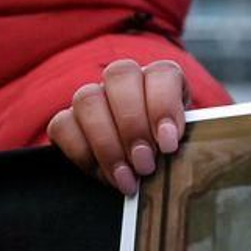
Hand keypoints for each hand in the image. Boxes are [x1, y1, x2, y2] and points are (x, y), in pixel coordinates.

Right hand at [47, 59, 189, 194]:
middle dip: (133, 126)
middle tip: (145, 164)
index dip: (163, 106)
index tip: (169, 144)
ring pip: (88, 99)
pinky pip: (63, 125)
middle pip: (120, 77)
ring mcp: (93, 96)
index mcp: (161, 78)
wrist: (146, 164)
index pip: (161, 73)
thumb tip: (181, 150)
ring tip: (126, 177)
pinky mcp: (67, 119)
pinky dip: (83, 153)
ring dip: (107, 144)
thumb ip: (187, 140)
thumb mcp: (187, 142)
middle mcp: (124, 80)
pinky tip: (104, 175)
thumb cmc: (169, 149)